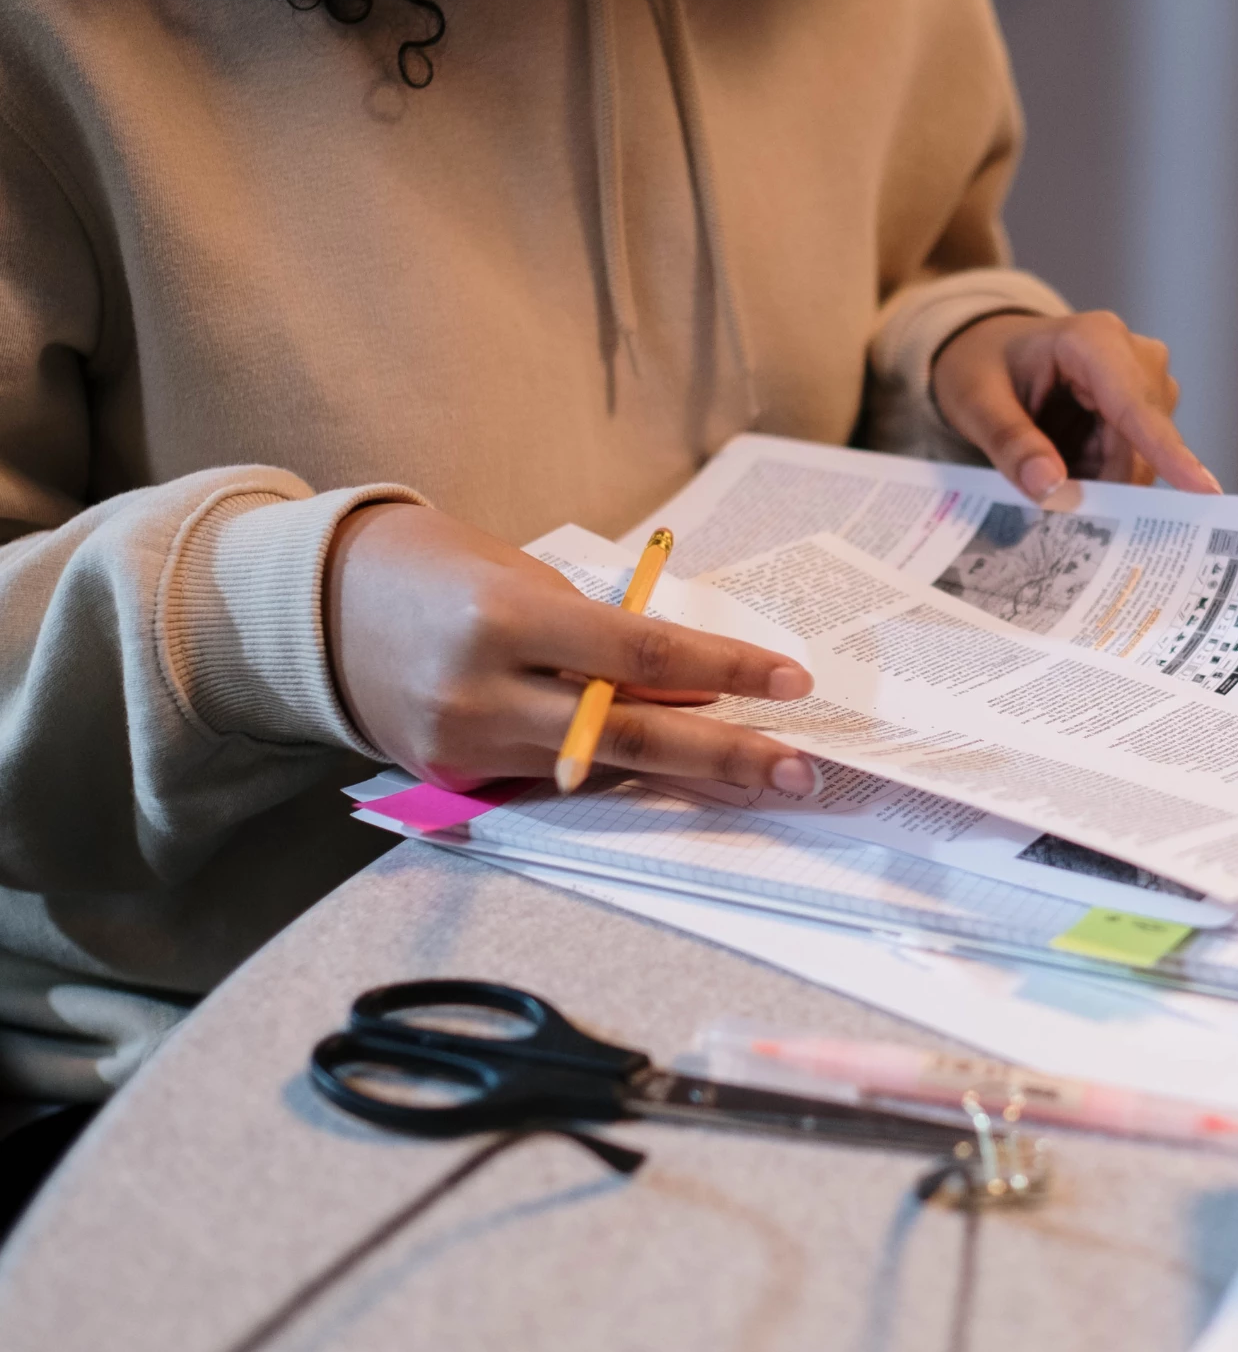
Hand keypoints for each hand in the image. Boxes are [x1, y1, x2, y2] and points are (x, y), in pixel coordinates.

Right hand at [323, 503, 817, 793]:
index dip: (721, 672)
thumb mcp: (530, 581)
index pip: (640, 656)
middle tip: (801, 770)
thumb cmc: (444, 570)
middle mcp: (482, 691)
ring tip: (760, 778)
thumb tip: (693, 690)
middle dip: (725, 756)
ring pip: (598, 770)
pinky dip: (613, 776)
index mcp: (506, 620)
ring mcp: (462, 745)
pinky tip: (672, 777)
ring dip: (686, 776)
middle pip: (630, 735)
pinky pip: (552, 780)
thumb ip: (604, 639)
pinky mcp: (450, 779)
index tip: (789, 681)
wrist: (322, 605)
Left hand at [931, 310, 1222, 499]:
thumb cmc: (980, 365)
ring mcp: (1145, 383)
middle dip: (1103, 482)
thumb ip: (1010, 444)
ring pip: (1140, 458)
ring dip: (1097, 479)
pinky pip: (1133, 460)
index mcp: (1093, 340)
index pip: (1135, 405)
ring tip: (1047, 469)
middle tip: (1056, 510)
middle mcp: (1134, 356)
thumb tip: (1052, 489)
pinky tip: (1066, 466)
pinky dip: (1099, 475)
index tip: (1203, 490)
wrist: (987, 351)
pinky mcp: (1144, 409)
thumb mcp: (975, 403)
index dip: (1168, 451)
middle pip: (1141, 442)